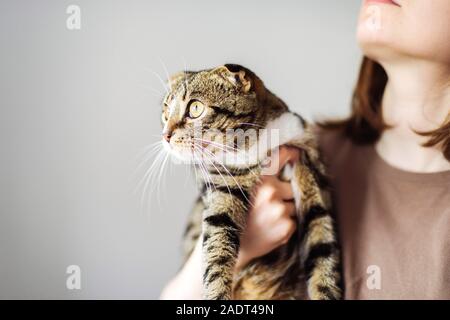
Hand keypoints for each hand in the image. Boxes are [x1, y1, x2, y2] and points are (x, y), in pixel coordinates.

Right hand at [235, 146, 300, 270]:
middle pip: (292, 186)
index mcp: (259, 179)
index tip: (296, 154)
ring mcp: (280, 210)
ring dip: (285, 211)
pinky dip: (285, 225)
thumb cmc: (236, 214)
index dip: (291, 154)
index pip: (281, 156)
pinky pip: (294, 221)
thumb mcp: (241, 189)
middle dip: (286, 194)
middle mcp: (271, 192)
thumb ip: (259, 176)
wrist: (232, 246)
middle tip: (269, 204)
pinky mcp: (287, 226)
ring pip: (294, 205)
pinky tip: (270, 229)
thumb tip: (282, 157)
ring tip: (266, 219)